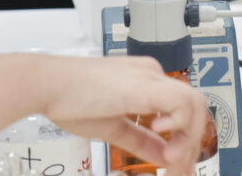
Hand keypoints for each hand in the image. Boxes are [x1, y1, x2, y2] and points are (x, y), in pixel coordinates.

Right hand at [39, 56, 207, 175]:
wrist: (47, 85)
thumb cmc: (69, 99)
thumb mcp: (113, 127)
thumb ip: (141, 141)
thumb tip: (163, 155)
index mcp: (144, 82)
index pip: (181, 111)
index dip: (184, 141)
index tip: (176, 166)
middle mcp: (151, 75)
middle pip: (193, 109)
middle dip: (190, 145)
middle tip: (177, 171)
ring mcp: (149, 78)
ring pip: (194, 105)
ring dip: (188, 138)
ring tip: (171, 160)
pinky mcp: (144, 86)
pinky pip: (181, 102)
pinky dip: (179, 124)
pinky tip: (159, 134)